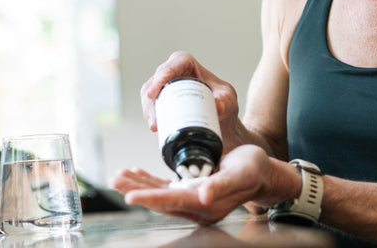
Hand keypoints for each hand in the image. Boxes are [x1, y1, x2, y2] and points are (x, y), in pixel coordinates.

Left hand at [109, 145, 297, 225]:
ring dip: (138, 185)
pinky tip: (136, 173)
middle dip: (136, 189)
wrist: (262, 173)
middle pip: (159, 200)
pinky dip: (149, 181)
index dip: (150, 198)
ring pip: (159, 194)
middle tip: (115, 179)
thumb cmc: (253, 170)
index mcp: (207, 205)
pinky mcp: (190, 190)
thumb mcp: (241, 173)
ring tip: (118, 175)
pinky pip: (165, 188)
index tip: (129, 195)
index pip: (172, 202)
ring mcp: (192, 200)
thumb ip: (222, 185)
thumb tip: (204, 195)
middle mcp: (196, 206)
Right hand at [140, 52, 239, 134]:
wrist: (221, 118)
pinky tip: (155, 126)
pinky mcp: (161, 100)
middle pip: (156, 81)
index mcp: (187, 63)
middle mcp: (173, 72)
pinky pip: (151, 105)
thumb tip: (217, 107)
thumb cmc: (223, 101)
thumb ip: (225, 101)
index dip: (162, 76)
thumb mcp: (227, 98)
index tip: (157, 91)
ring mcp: (165, 86)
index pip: (172, 65)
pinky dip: (151, 115)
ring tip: (156, 125)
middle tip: (156, 116)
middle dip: (152, 99)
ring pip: (149, 94)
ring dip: (149, 110)